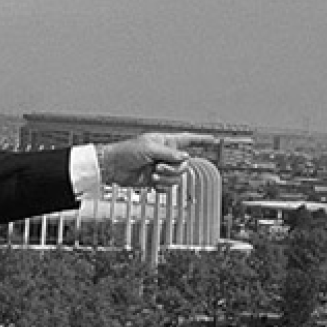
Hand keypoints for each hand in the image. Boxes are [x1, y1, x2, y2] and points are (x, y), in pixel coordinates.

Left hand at [99, 132, 215, 189]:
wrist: (113, 167)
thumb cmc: (127, 152)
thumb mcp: (149, 148)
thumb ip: (169, 153)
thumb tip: (185, 158)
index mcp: (165, 142)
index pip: (187, 139)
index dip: (200, 140)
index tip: (213, 140)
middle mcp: (166, 155)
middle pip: (184, 164)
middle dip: (173, 167)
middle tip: (158, 166)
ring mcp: (162, 168)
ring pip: (177, 176)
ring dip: (166, 177)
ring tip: (153, 174)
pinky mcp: (156, 180)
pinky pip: (168, 186)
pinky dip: (162, 186)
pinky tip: (152, 182)